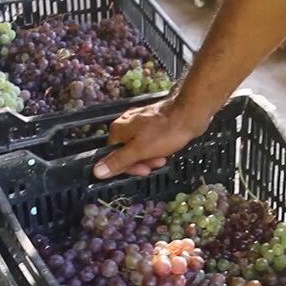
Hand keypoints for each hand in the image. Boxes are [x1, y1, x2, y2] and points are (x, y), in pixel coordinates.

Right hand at [93, 98, 207, 178]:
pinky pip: (149, 140)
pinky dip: (156, 148)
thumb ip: (118, 161)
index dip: (128, 167)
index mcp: (118, 130)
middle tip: (156, 162)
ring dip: (150, 156)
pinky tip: (165, 149)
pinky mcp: (152, 122)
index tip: (144, 170)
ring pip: (139, 147)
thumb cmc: (164, 132)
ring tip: (163, 156)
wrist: (189, 114)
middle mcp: (125, 123)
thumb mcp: (139, 151)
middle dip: (142, 161)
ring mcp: (139, 122)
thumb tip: (96, 171)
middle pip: (126, 152)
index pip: (113, 156)